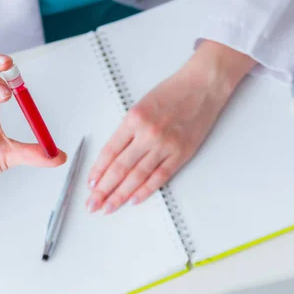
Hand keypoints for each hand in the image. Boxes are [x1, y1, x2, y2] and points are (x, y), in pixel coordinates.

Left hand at [85, 41, 255, 212]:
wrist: (203, 86)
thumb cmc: (172, 92)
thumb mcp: (141, 105)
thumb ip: (128, 131)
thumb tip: (113, 157)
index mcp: (133, 119)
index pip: (109, 152)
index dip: (97, 171)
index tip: (90, 184)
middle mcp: (147, 133)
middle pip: (119, 168)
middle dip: (103, 189)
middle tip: (92, 204)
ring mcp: (165, 145)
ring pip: (137, 176)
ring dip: (120, 195)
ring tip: (108, 207)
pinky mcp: (181, 153)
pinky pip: (159, 177)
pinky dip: (145, 190)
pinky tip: (133, 200)